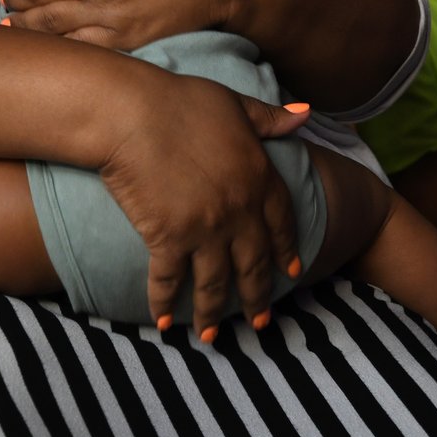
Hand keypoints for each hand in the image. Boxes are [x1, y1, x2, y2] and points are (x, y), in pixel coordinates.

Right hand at [97, 77, 310, 338]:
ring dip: (213, 313)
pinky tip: (163, 321)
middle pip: (253, 265)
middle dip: (257, 298)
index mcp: (259, 177)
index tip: (287, 272)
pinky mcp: (169, 238)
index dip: (284, 250)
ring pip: (215, 283)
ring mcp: (205, 229)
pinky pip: (168, 280)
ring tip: (212, 336)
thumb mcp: (234, 104)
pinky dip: (164, 302)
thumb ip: (269, 118)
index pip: (281, 223)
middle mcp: (239, 211)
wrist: (131, 113)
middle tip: (260, 322)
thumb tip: (305, 113)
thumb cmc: (179, 100)